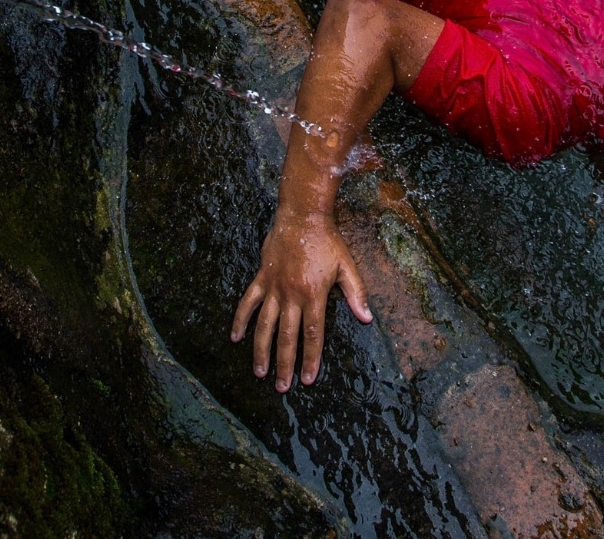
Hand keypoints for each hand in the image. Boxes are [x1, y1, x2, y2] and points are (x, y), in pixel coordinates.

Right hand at [231, 209, 371, 391]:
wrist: (302, 216)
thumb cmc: (327, 241)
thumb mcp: (347, 266)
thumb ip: (356, 294)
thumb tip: (367, 318)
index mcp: (314, 295)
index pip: (312, 334)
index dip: (310, 358)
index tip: (307, 378)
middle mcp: (291, 295)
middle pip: (287, 337)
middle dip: (285, 364)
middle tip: (282, 387)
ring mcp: (274, 287)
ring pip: (264, 325)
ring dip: (261, 351)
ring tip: (259, 372)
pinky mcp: (261, 278)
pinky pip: (248, 302)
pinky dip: (240, 320)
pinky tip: (235, 338)